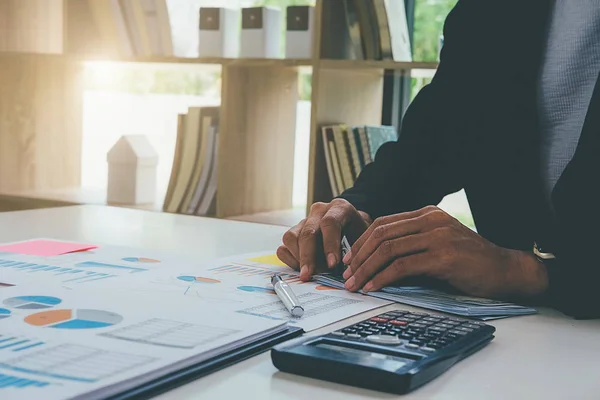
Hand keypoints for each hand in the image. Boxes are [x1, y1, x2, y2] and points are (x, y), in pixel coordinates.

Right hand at [277, 199, 371, 280]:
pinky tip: (303, 269)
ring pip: (291, 237)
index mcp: (339, 208)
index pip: (330, 223)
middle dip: (309, 257)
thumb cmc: (359, 234)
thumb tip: (348, 275)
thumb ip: (356, 252)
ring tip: (311, 273)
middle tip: (311, 275)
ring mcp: (303, 221)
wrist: (351, 226)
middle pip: (308, 232)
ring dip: (299, 259)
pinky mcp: (293, 233)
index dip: (330, 245)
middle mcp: (318, 211)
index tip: (332, 264)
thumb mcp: (364, 239)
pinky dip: (290, 261)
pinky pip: (283, 248)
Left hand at [342, 206, 548, 298]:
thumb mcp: (438, 244)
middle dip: (358, 255)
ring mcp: (437, 236)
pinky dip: (383, 277)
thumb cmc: (470, 261)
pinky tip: (373, 287)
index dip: (361, 241)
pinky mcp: (443, 257)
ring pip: (388, 249)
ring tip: (354, 284)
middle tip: (346, 274)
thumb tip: (376, 261)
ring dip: (366, 268)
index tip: (348, 259)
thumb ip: (413, 244)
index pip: (383, 223)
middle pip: (381, 234)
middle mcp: (431, 220)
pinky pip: (403, 266)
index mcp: (427, 214)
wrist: (506, 270)